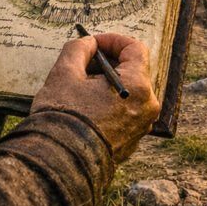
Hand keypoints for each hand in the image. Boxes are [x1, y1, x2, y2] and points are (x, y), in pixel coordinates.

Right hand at [31, 33, 159, 162]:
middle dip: (107, 62)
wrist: (60, 165)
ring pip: (127, 93)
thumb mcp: (65, 73)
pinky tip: (84, 107)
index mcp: (138, 87)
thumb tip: (88, 44)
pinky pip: (123, 112)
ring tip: (79, 87)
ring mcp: (140, 127)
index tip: (93, 43)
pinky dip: (108, 103)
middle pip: (132, 71)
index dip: (112, 40)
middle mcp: (146, 107)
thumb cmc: (63, 118)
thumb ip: (79, 49)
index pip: (135, 49)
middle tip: (82, 63)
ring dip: (105, 83)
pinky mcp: (130, 142)